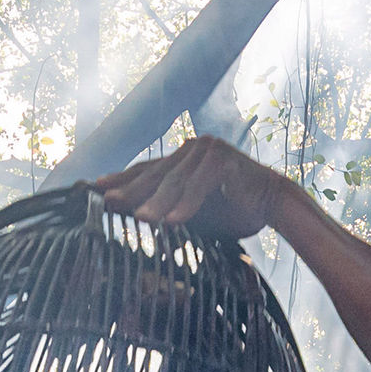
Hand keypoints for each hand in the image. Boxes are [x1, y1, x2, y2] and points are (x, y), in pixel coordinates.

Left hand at [95, 138, 297, 239]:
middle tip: (108, 203)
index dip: (122, 180)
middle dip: (130, 191)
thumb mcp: (195, 212)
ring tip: (140, 220)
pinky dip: (187, 206)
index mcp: (183, 159)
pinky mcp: (223, 159)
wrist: (274, 203)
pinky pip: (200, 186)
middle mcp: (192, 149)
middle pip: (156, 175)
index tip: (96, 188)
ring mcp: (207, 150)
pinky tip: (173, 222)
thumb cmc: (234, 210)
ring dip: (157, 203)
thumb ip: (168, 210)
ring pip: (175, 182)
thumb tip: (138, 220)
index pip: (147, 171)